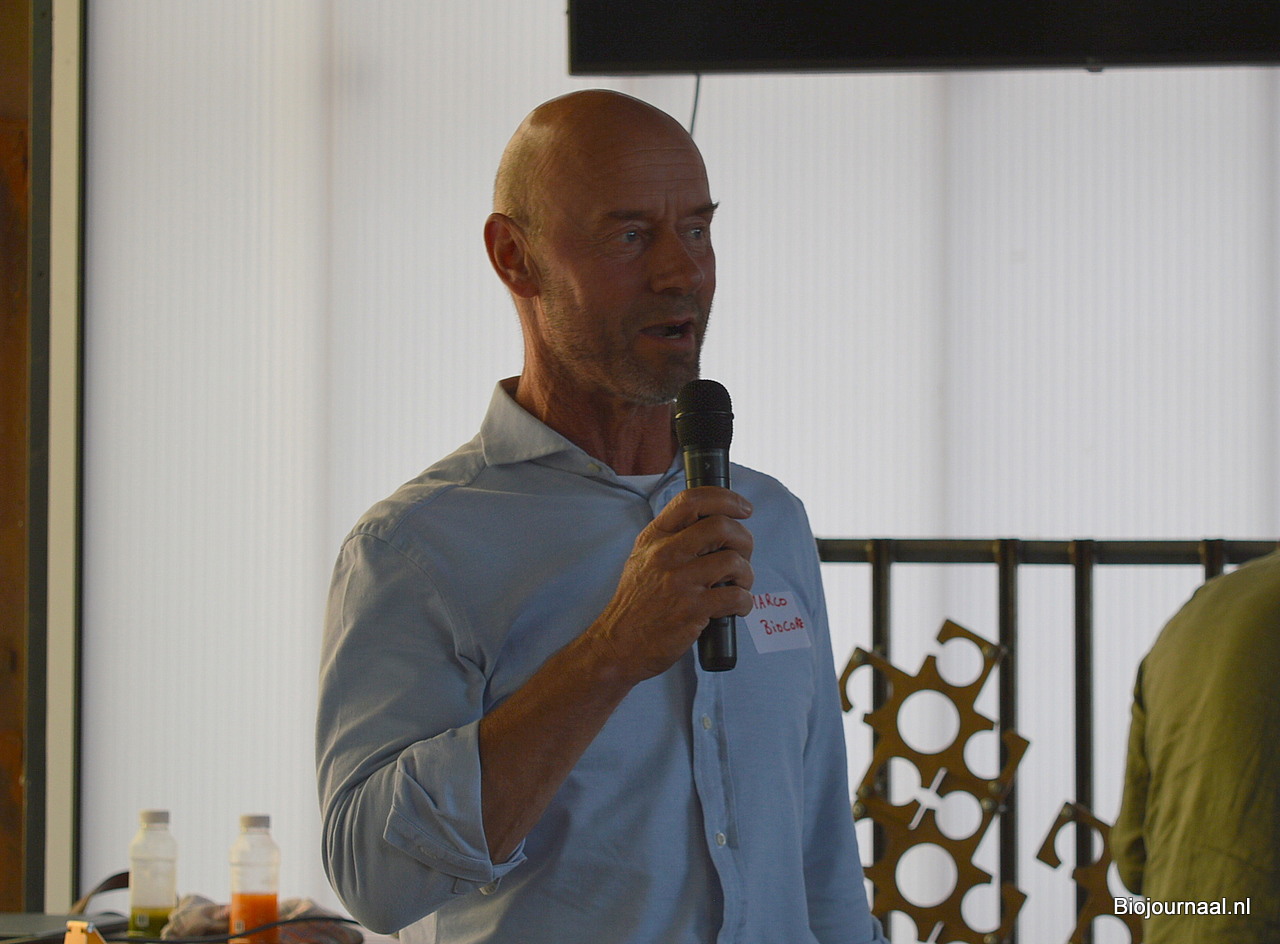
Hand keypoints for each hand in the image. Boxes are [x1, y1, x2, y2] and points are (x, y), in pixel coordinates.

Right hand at [588, 486, 754, 682]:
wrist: (617, 644)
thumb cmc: (637, 603)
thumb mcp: (643, 559)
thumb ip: (671, 538)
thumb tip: (714, 523)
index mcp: (654, 537)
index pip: (692, 500)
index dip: (726, 498)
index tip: (744, 508)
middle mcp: (665, 554)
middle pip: (721, 526)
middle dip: (744, 540)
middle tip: (744, 555)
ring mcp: (679, 582)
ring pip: (733, 561)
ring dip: (747, 574)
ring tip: (739, 585)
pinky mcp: (691, 610)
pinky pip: (736, 597)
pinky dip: (745, 602)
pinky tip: (736, 608)